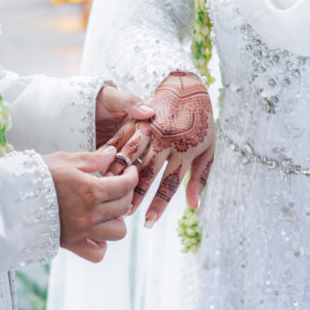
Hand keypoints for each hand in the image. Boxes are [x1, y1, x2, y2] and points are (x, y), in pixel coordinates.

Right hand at [43, 146, 137, 262]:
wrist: (9, 197)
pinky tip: (96, 231)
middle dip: (126, 194)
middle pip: (124, 207)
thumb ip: (93, 159)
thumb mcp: (65, 160)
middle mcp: (90, 214)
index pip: (125, 186)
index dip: (131, 177)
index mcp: (91, 191)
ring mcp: (82, 232)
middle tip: (118, 187)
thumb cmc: (35, 175)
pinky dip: (101, 243)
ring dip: (117, 219)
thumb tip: (112, 154)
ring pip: (118, 232)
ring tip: (107, 209)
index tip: (129, 173)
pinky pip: (98, 253)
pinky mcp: (71, 245)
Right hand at [105, 71, 214, 226]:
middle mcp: (166, 140)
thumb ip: (199, 179)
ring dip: (119, 174)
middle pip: (148, 172)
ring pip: (131, 155)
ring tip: (108, 192)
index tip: (149, 221)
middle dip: (136, 194)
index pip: (170, 182)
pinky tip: (100, 165)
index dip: (159, 203)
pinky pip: (120, 137)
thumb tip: (193, 207)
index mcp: (185, 150)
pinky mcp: (137, 119)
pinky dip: (109, 152)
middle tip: (125, 213)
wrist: (190, 87)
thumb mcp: (209, 151)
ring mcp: (150, 128)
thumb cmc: (202, 124)